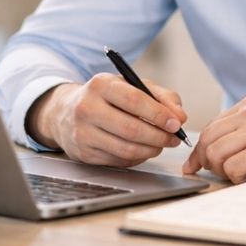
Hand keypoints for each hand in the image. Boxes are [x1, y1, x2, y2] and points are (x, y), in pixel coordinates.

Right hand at [26, 74, 186, 167]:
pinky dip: (137, 157)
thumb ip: (160, 96)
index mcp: (101, 85)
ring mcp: (83, 133)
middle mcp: (87, 108)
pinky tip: (143, 149)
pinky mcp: (83, 153)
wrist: (65, 112)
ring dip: (151, 150)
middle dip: (159, 136)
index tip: (177, 123)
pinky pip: (118, 160)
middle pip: (131, 129)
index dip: (159, 114)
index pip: (134, 100)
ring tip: (161, 144)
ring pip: (126, 149)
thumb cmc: (106, 97)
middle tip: (174, 138)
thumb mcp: (131, 85)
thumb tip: (180, 116)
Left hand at [182, 96, 245, 183]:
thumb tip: (215, 151)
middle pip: (208, 139)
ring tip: (244, 175)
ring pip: (216, 154)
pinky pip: (232, 168)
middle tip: (218, 175)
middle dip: (206, 161)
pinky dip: (238, 179)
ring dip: (224, 171)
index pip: (212, 126)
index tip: (194, 165)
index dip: (200, 149)